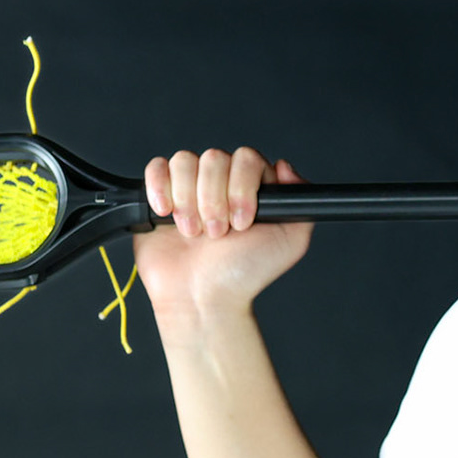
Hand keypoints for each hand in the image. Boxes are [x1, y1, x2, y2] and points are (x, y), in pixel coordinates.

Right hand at [132, 147, 314, 322]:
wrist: (203, 299)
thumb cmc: (244, 274)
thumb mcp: (290, 241)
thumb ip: (300, 200)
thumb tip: (284, 165)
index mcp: (252, 187)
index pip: (246, 158)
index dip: (241, 187)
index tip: (242, 222)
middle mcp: (221, 183)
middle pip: (214, 158)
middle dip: (214, 199)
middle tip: (218, 234)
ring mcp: (190, 188)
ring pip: (184, 161)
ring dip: (188, 200)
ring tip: (194, 233)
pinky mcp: (159, 195)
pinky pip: (156, 168)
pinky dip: (159, 188)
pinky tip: (167, 214)